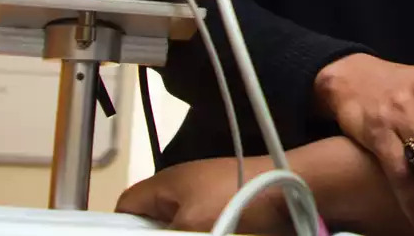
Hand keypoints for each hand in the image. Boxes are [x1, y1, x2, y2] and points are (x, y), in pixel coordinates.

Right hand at [117, 155, 287, 234]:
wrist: (294, 189)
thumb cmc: (239, 197)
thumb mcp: (191, 224)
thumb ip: (164, 235)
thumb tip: (156, 233)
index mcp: (167, 183)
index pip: (126, 205)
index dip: (119, 228)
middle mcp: (184, 189)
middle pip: (152, 221)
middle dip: (154, 235)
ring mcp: (208, 199)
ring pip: (179, 226)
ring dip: (181, 234)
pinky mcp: (229, 209)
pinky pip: (204, 227)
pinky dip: (206, 233)